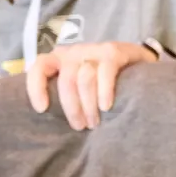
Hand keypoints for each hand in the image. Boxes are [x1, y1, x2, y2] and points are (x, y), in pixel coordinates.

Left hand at [26, 41, 157, 130]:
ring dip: (88, 104)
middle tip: (79, 126)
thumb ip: (66, 91)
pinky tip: (106, 107)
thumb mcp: (79, 81)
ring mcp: (94, 50)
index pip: (39, 67)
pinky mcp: (114, 52)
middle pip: (66, 81)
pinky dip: (104, 91)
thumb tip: (47, 114)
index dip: (36, 88)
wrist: (139, 61)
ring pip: (84, 78)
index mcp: (60, 58)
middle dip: (72, 107)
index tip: (42, 109)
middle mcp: (74, 52)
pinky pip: (105, 73)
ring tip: (94, 122)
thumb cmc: (103, 78)